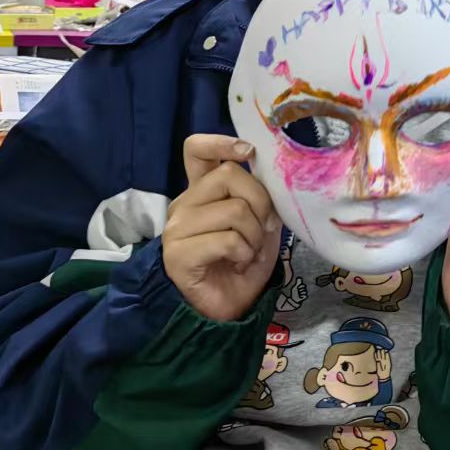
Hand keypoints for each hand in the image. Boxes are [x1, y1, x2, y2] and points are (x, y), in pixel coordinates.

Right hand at [163, 134, 280, 320]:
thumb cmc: (245, 261)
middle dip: (260, 200)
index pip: (196, 150)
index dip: (221, 142)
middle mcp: (185, 204)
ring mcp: (177, 229)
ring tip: (248, 251)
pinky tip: (238, 263)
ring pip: (233, 208)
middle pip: (228, 175)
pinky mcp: (177, 254)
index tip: (248, 151)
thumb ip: (259, 195)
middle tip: (264, 227)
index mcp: (203, 191)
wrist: (229, 307)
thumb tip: (272, 173)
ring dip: (254, 233)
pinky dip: (243, 252)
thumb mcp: (261, 221)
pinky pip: (227, 239)